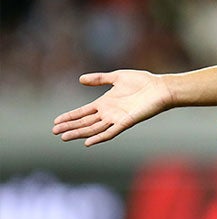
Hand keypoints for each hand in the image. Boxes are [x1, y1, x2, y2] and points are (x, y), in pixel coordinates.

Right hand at [52, 70, 170, 145]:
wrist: (160, 87)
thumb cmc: (142, 81)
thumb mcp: (117, 76)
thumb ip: (99, 79)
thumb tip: (80, 79)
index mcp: (104, 103)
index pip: (83, 112)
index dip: (70, 116)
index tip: (56, 121)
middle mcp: (108, 113)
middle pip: (85, 122)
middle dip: (70, 126)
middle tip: (55, 131)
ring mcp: (116, 118)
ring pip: (93, 129)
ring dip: (79, 133)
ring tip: (64, 136)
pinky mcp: (126, 122)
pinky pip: (110, 132)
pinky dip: (99, 137)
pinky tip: (87, 142)